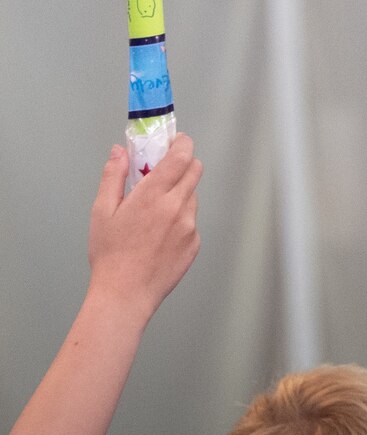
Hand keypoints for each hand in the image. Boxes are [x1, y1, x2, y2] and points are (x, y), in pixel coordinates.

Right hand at [87, 138, 200, 313]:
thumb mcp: (102, 211)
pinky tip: (159, 235)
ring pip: (192, 197)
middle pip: (195, 170)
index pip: (181, 156)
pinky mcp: (195, 243)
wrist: (126, 293)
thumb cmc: (110, 254)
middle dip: (183, 165)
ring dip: (179, 194)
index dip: (182, 143)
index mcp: (154, 194)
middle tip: (163, 173)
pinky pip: (191, 222)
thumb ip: (113, 176)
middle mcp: (177, 206)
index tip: (175, 141)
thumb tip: (120, 152)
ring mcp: (190, 225)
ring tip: (153, 213)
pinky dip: (180, 220)